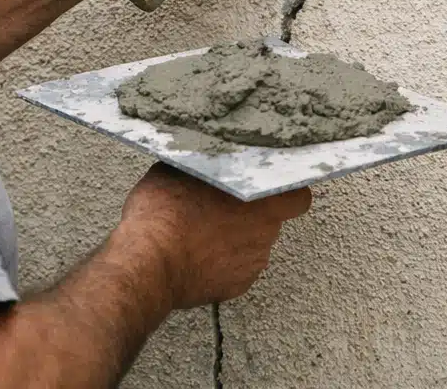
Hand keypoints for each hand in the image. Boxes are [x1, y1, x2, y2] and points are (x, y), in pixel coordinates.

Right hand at [116, 164, 310, 308]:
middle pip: (270, 220)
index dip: (286, 192)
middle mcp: (265, 235)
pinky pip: (236, 268)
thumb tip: (206, 157)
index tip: (269, 187)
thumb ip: (208, 165)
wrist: (147, 264)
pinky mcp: (235, 287)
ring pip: (252, 244)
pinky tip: (196, 253)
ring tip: (201, 231)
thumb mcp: (180, 168)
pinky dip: (222, 262)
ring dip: (235, 238)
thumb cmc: (166, 212)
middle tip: (220, 204)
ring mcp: (251, 264)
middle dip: (251, 213)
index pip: (299, 197)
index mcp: (263, 203)